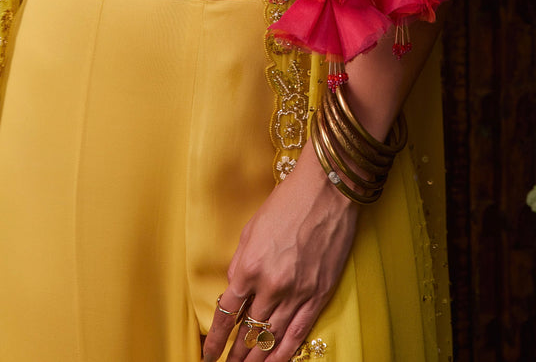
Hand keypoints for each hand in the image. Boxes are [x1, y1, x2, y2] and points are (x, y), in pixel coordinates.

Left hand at [202, 141, 358, 361]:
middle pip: (248, 331)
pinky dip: (285, 353)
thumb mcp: (251, 228)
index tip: (208, 353)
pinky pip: (299, 333)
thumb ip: (240, 261)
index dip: (215, 338)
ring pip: (272, 337)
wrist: (327, 190)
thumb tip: (234, 288)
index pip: (226, 313)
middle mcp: (272, 285)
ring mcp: (297, 293)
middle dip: (235, 354)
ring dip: (257, 358)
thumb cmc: (287, 202)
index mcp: (250, 266)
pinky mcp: (319, 294)